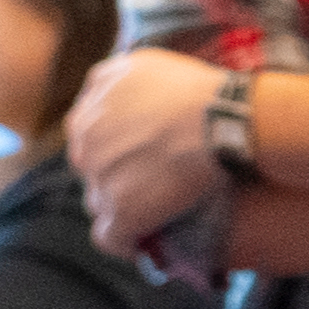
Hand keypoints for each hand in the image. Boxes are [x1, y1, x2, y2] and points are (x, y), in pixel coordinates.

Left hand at [66, 49, 229, 255]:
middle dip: (114, 174)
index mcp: (86, 112)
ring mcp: (101, 179)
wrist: (223, 120)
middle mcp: (84, 144)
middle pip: (91, 169)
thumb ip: (114, 78)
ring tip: (153, 210)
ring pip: (99, 202)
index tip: (140, 152)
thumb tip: (112, 89)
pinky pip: (111, 238)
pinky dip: (124, 243)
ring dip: (121, 206)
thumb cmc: (196, 89)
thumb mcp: (142, 63)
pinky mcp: (123, 211)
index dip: (113, 145)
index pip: (86, 136)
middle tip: (152, 179)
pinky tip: (140, 246)